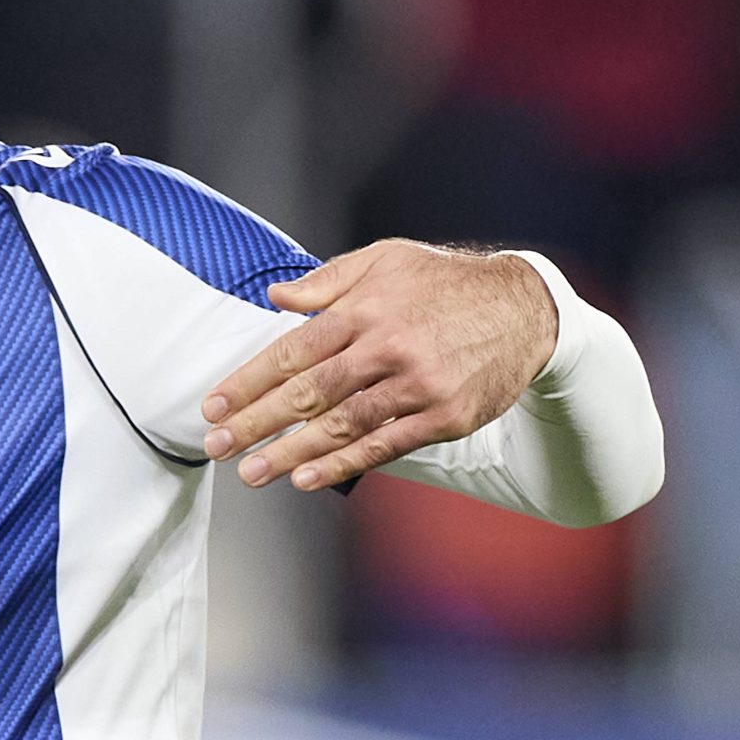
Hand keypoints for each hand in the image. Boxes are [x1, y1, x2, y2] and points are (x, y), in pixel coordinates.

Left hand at [200, 240, 557, 490]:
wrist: (527, 309)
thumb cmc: (446, 283)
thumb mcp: (386, 260)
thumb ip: (328, 281)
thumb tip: (275, 297)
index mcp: (365, 308)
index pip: (292, 351)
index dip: (247, 383)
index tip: (213, 409)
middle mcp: (387, 345)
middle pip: (308, 392)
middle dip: (255, 423)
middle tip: (216, 448)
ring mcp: (417, 384)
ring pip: (341, 424)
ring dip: (290, 453)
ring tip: (251, 473)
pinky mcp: (444, 415)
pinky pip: (385, 445)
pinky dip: (343, 464)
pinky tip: (307, 479)